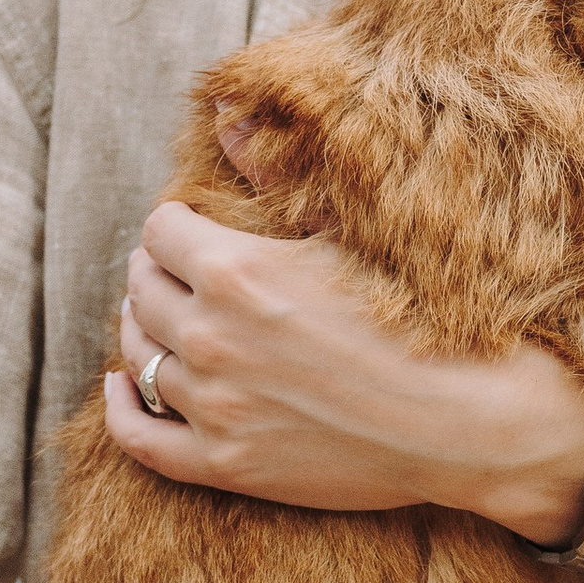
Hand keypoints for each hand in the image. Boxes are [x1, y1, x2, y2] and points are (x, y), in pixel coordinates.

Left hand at [104, 199, 583, 541]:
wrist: (463, 420)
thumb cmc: (418, 316)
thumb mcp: (347, 234)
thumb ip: (274, 180)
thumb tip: (225, 121)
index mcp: (236, 271)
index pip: (160, 232)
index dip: (175, 224)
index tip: (190, 227)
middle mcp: (210, 336)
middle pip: (141, 289)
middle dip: (154, 271)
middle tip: (174, 269)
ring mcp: (213, 404)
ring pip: (138, 356)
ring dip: (143, 330)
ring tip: (158, 318)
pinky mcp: (225, 462)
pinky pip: (140, 437)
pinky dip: (120, 408)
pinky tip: (120, 385)